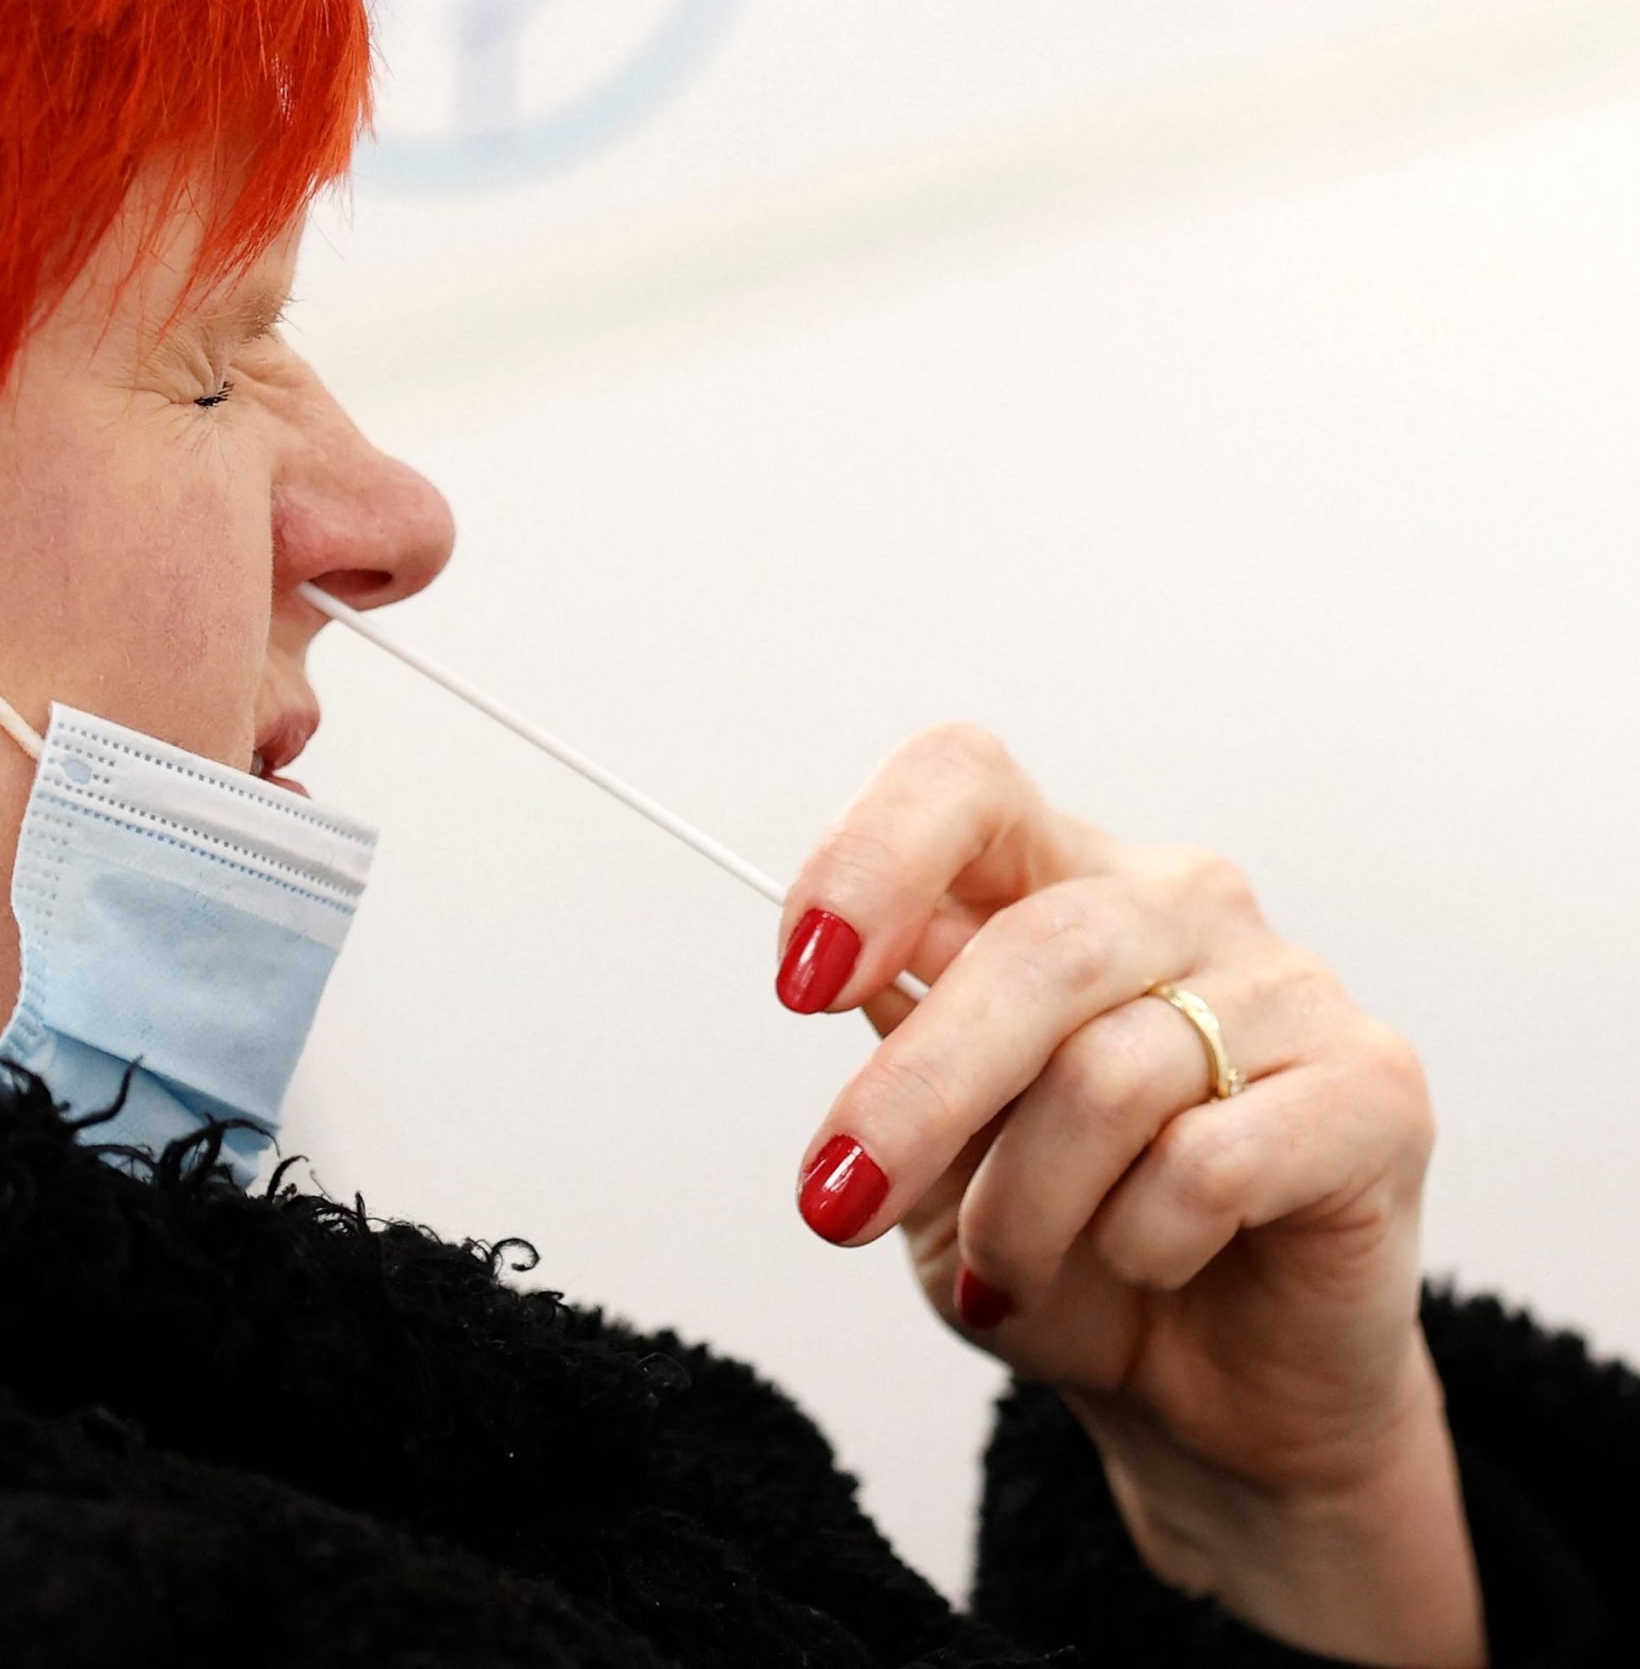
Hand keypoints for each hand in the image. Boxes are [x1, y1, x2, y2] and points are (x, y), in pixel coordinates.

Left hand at [775, 724, 1482, 1667]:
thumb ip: (901, 1044)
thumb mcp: (935, 1154)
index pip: (961, 783)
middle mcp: (1174, 900)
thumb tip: (848, 970)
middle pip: (1032, 949)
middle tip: (836, 1204)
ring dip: (1023, 1206)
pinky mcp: (1375, 1086)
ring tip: (1009, 1270)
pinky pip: (1214, 1160)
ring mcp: (1286, 983)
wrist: (1210, 1391)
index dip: (872, 859)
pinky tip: (1145, 1262)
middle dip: (916, 1096)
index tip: (800, 981)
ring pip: (1110, 1073)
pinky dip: (1141, 1240)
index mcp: (1052, 878)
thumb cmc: (1060, 1246)